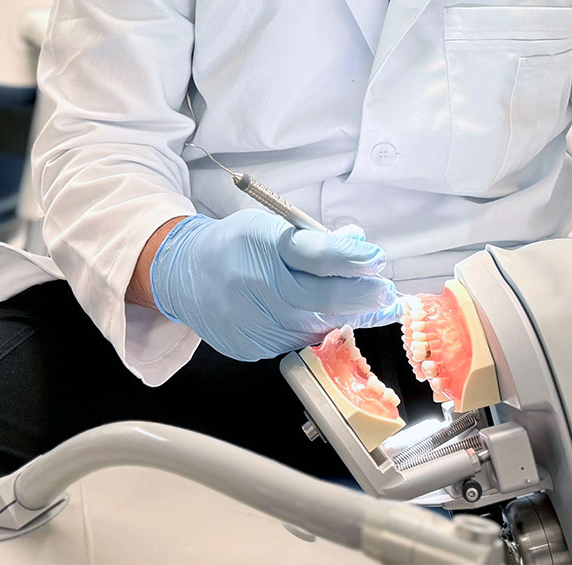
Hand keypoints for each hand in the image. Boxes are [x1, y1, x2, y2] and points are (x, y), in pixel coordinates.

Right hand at [148, 210, 401, 360]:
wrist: (185, 275)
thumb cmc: (235, 245)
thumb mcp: (271, 225)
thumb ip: (315, 237)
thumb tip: (358, 241)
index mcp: (262, 245)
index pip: (315, 255)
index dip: (351, 258)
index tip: (377, 259)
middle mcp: (257, 285)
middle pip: (323, 299)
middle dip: (363, 296)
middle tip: (386, 292)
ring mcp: (255, 321)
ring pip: (315, 326)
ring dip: (348, 316)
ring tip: (371, 307)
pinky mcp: (254, 346)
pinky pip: (297, 340)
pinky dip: (317, 330)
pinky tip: (328, 319)